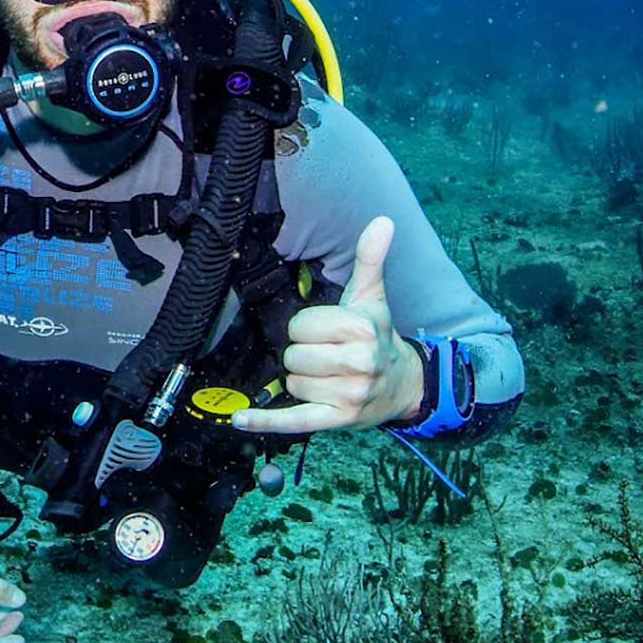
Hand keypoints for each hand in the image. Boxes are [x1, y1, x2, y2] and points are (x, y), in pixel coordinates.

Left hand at [232, 216, 423, 434]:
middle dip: (302, 355)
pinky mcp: (335, 421)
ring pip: (291, 383)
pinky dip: (265, 422)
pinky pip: (292, 420)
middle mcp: (357, 363)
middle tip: (326, 356)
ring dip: (301, 381)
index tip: (325, 333)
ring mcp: (347, 395)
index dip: (306, 328)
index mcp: (361, 329)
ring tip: (328, 377)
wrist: (402, 385)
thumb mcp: (372, 297)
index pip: (300, 326)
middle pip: (293, 356)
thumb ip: (370, 259)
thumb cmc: (378, 337)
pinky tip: (240, 419)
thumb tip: (382, 221)